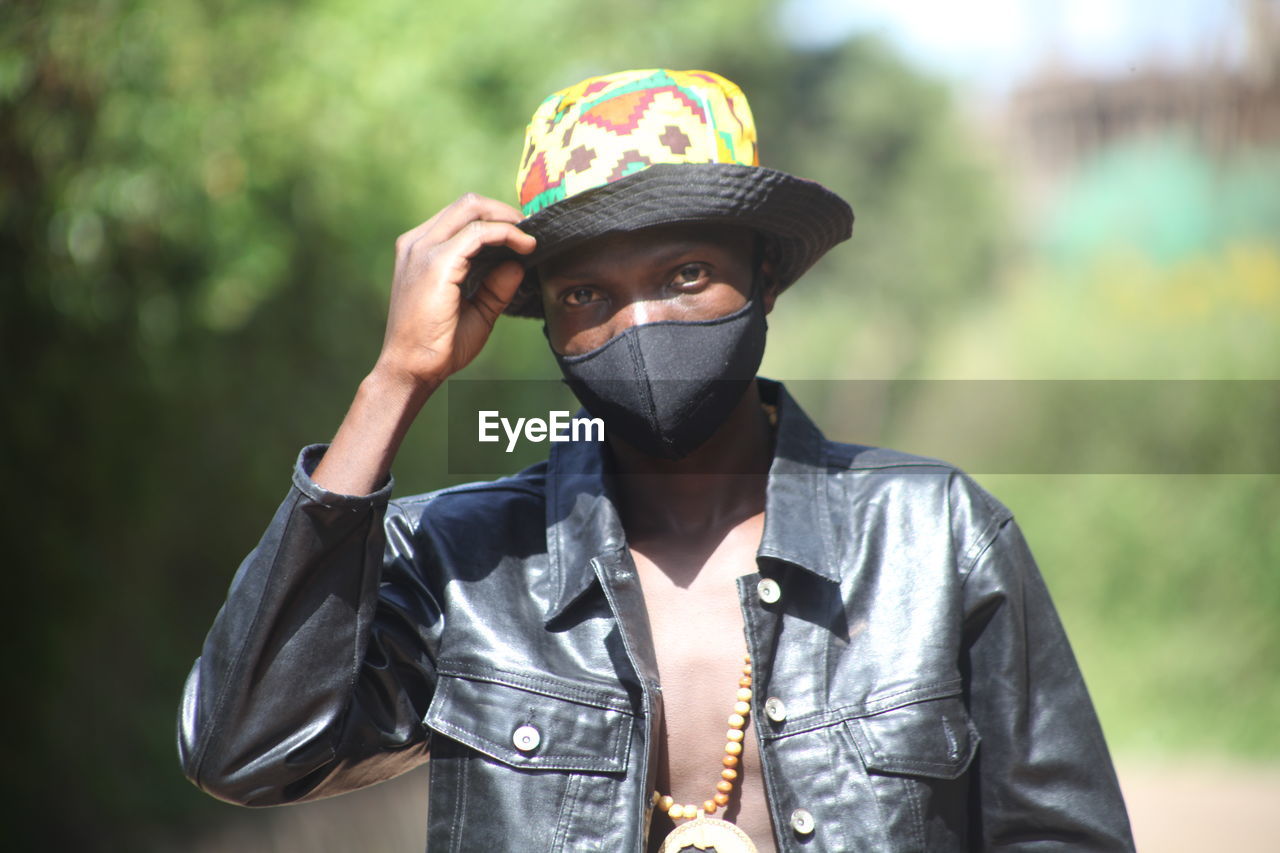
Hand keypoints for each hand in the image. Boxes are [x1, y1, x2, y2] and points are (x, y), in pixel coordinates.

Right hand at [374, 193, 535, 394]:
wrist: (412, 370)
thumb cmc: (438, 346)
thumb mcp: (476, 310)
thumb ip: (495, 286)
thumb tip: (517, 264)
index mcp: (419, 250)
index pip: (460, 216)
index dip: (495, 219)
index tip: (522, 236)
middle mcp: (417, 243)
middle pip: (467, 204)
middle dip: (504, 212)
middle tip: (530, 232)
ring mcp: (423, 250)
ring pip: (472, 209)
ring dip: (507, 220)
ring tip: (530, 240)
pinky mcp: (437, 263)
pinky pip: (479, 233)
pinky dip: (506, 234)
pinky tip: (525, 248)